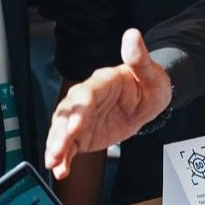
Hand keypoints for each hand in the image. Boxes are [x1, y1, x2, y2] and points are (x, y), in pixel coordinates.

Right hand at [44, 29, 171, 179]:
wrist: (149, 100)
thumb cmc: (149, 83)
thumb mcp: (150, 73)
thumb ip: (139, 58)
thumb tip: (133, 36)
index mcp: (102, 82)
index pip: (87, 94)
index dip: (80, 110)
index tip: (76, 124)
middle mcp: (87, 99)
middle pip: (68, 113)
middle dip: (61, 131)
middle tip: (58, 148)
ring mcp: (82, 118)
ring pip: (63, 131)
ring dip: (57, 146)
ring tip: (54, 162)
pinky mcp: (82, 134)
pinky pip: (70, 146)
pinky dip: (63, 158)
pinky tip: (59, 169)